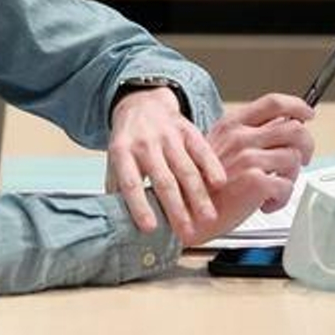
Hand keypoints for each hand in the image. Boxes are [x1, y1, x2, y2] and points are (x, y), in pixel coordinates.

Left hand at [105, 87, 226, 237]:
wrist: (143, 102)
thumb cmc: (129, 140)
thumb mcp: (114, 160)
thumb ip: (117, 188)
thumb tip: (118, 222)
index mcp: (122, 152)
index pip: (130, 183)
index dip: (139, 206)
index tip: (150, 227)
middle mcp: (145, 143)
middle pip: (163, 180)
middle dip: (176, 209)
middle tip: (187, 232)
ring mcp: (168, 135)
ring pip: (185, 169)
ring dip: (198, 195)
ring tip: (208, 217)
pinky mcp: (187, 129)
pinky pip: (202, 149)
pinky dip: (212, 167)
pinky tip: (220, 184)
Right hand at [180, 93, 316, 245]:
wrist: (190, 212)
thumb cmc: (207, 184)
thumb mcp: (222, 147)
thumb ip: (250, 134)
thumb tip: (283, 127)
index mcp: (233, 125)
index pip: (274, 103)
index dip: (297, 105)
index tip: (307, 113)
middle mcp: (241, 137)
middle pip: (294, 128)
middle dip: (306, 145)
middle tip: (301, 159)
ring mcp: (248, 158)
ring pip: (294, 158)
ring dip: (291, 176)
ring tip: (275, 186)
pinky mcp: (255, 181)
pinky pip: (287, 185)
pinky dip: (282, 197)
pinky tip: (266, 202)